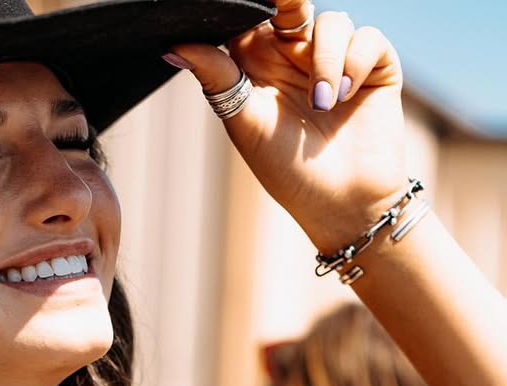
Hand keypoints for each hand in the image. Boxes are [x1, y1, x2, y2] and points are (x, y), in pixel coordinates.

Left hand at [168, 2, 407, 252]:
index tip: (246, 6)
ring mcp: (336, 60)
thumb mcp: (245, 122)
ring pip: (332, 22)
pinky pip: (366, 39)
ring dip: (325, 60)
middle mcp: (296, 56)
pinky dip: (353, 65)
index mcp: (260, 65)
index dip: (248, 7)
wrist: (341, 204)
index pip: (251, 17)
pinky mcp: (373, 66)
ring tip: (323, 105)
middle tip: (288, 12)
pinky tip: (345, 98)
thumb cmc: (287, 172)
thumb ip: (215, 77)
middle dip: (290, 2)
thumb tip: (172, 46)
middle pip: (292, 5)